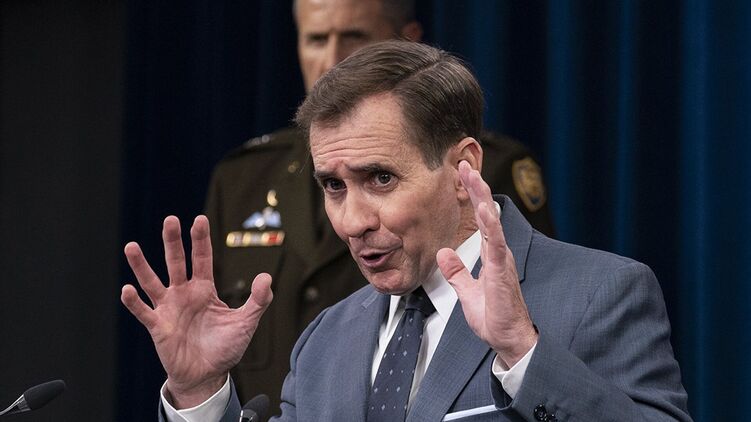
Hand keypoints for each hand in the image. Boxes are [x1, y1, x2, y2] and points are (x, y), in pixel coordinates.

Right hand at [120, 215, 272, 407]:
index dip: (201, 240)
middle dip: (173, 241)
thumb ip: (258, 300)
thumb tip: (266, 277)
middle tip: (170, 220)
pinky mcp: (158, 327)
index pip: (202, 258)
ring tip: (131, 247)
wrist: (208, 375)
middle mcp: (184, 293)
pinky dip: (134, 302)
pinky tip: (128, 290)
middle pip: (176, 262)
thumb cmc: (225, 348)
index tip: (199, 219)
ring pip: (152, 282)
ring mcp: (168, 308)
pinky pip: (143, 312)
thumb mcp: (246, 323)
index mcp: (204, 289)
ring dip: (142, 265)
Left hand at [437, 161, 536, 367]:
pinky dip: (492, 227)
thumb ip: (457, 271)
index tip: (462, 175)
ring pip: (493, 224)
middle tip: (464, 165)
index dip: (472, 197)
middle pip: (487, 214)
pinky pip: (497, 246)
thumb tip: (443, 252)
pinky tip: (487, 211)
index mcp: (490, 255)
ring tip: (475, 179)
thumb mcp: (466, 291)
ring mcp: (502, 261)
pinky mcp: (502, 272)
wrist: (507, 339)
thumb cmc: (493, 317)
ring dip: (483, 200)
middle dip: (476, 189)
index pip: (480, 219)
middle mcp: (498, 253)